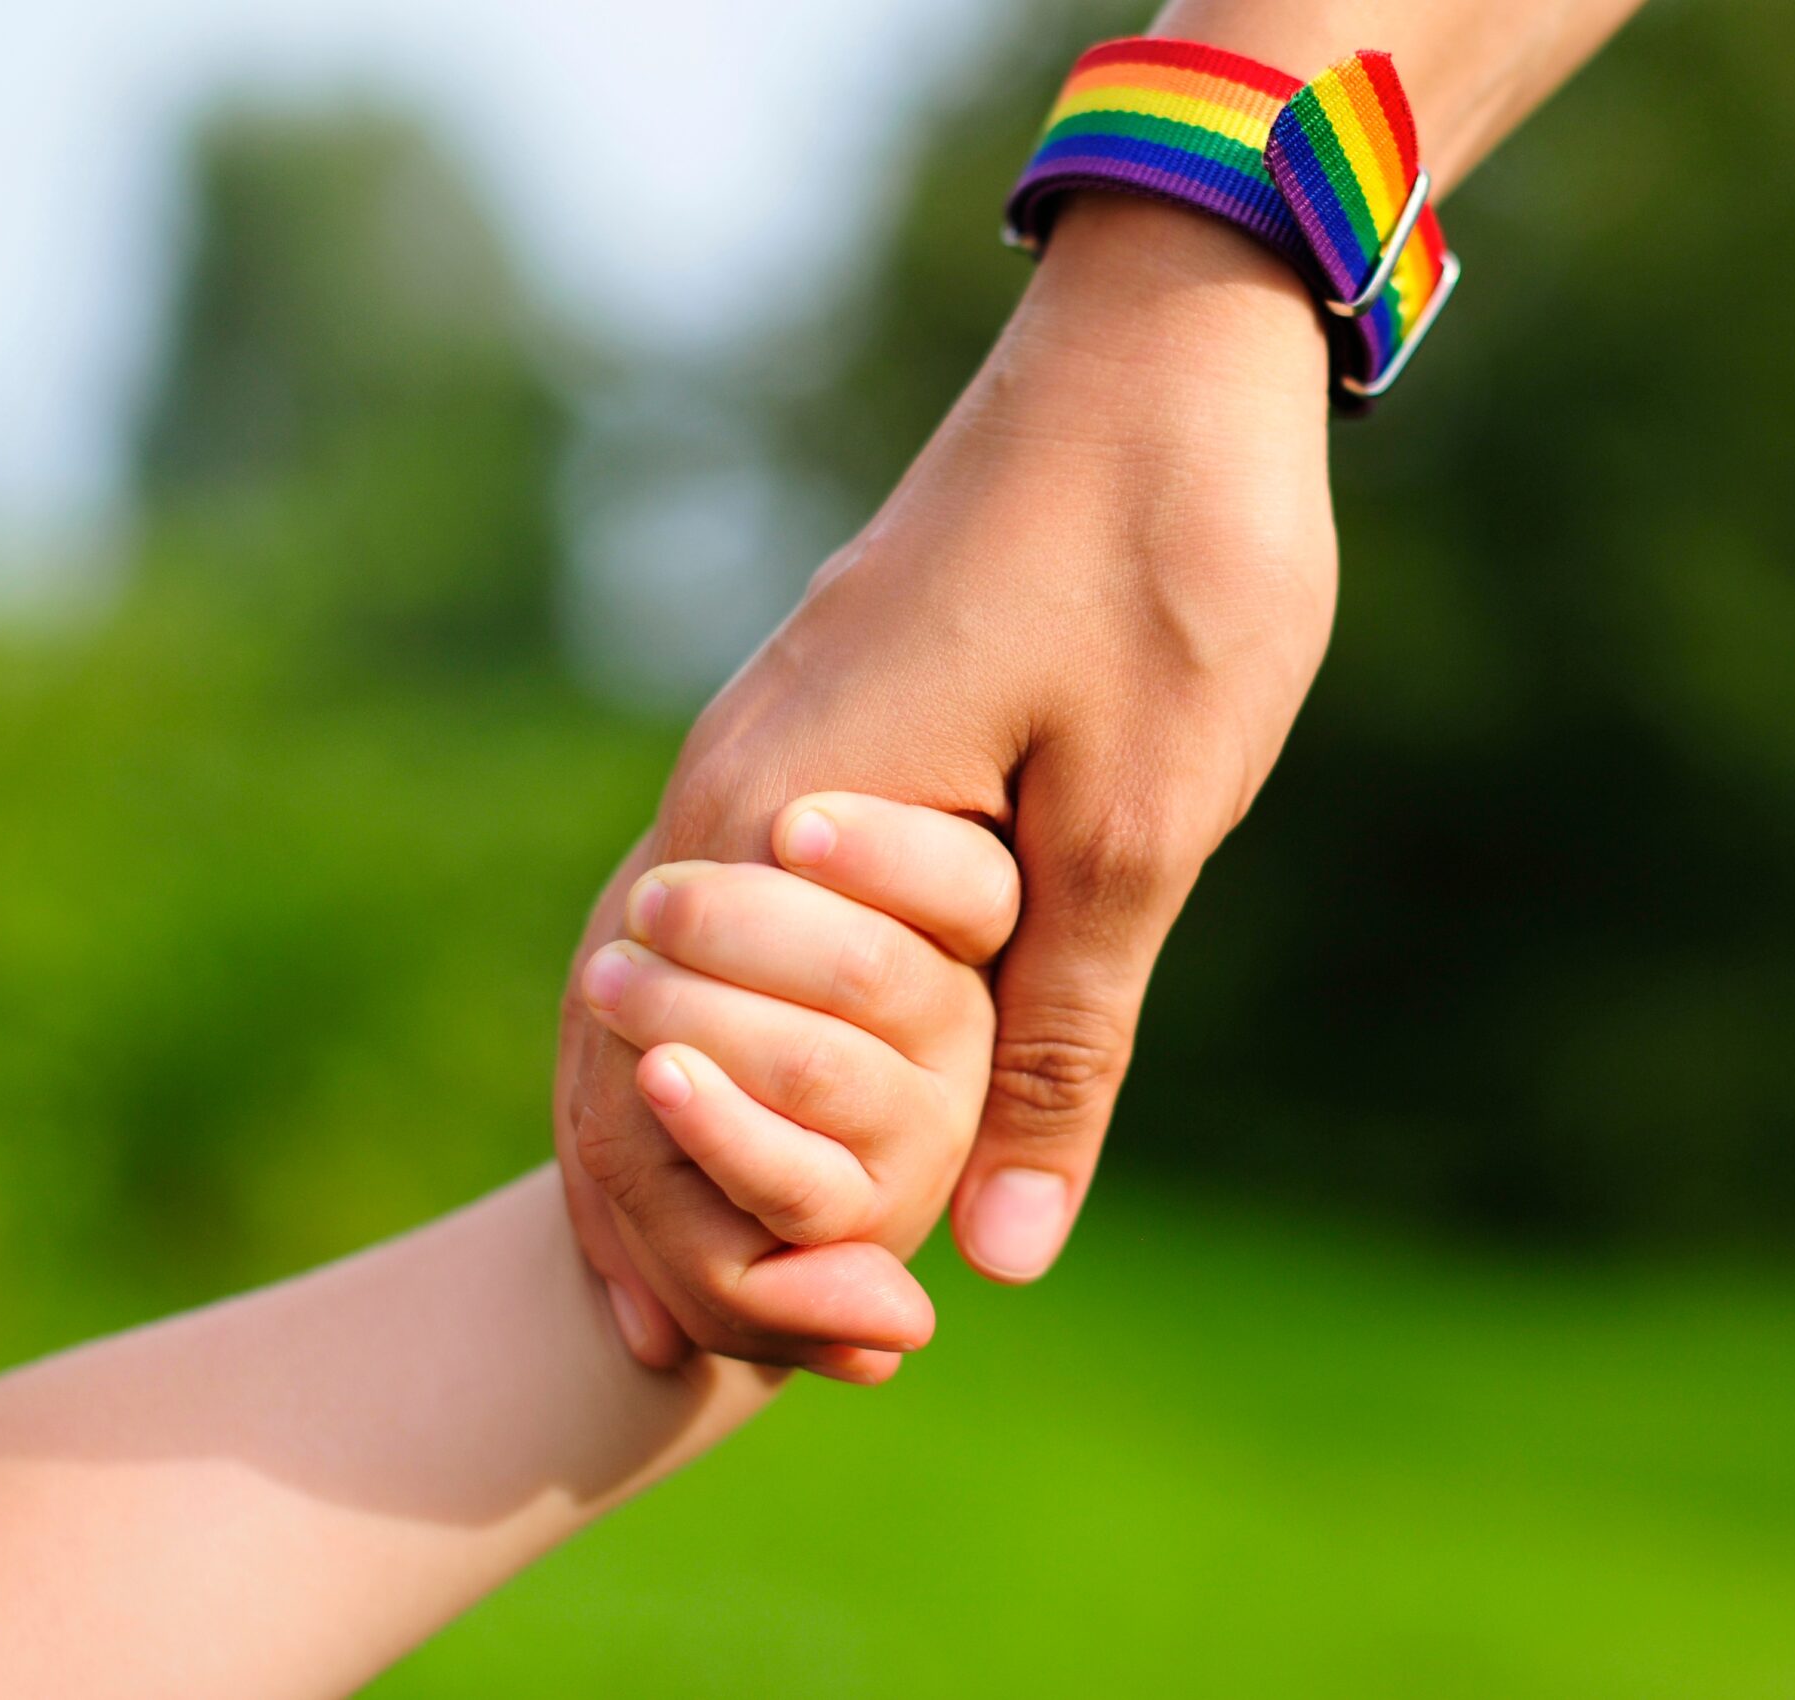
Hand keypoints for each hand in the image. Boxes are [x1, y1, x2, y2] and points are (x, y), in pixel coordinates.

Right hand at [558, 195, 1338, 1366]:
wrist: (1165, 351)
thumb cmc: (1163, 568)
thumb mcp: (1138, 828)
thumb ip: (1063, 1045)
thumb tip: (1006, 1255)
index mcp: (769, 828)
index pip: (660, 1087)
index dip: (712, 1243)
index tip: (771, 1362)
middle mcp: (726, 791)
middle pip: (629, 1044)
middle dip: (676, 1208)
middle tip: (717, 1361)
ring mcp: (768, 745)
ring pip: (671, 982)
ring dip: (695, 1129)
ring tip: (712, 1279)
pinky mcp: (830, 723)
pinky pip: (741, 915)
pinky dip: (743, 1029)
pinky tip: (785, 1089)